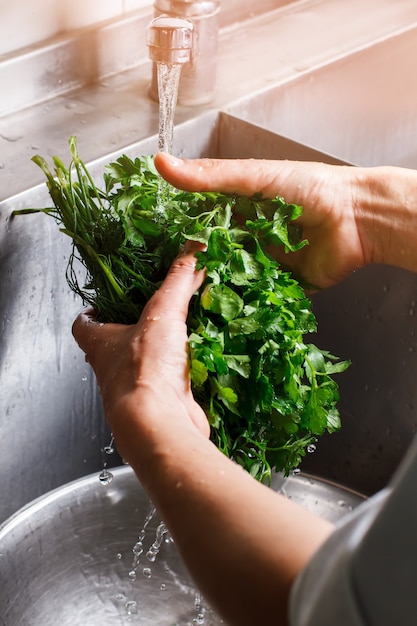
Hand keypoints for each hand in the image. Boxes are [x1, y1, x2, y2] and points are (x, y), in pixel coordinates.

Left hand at [72, 240, 332, 625]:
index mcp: (101, 345)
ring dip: (161, 349)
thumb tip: (192, 248)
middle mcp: (113, 369)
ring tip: (183, 328)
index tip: (107, 298)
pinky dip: (184, 370)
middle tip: (154, 309)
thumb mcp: (163, 313)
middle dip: (135, 327)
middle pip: (116, 344)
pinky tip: (202, 358)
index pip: (84, 324)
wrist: (161, 424)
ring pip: (145, 364)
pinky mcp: (162, 403)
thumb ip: (178, 280)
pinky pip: (171, 381)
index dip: (93, 310)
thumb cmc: (145, 372)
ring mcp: (137, 389)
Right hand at [155, 155, 416, 287]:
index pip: (202, 221)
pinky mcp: (280, 285)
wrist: (357, 218)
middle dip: (197, 266)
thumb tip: (161, 164)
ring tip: (188, 302)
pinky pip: (256, 298)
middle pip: (215, 254)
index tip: (153, 243)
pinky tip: (220, 316)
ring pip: (231, 279)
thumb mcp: (254, 177)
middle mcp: (250, 236)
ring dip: (217, 288)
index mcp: (241, 208)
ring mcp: (264, 263)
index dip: (181, 230)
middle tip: (169, 279)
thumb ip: (210, 177)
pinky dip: (243, 305)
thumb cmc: (310, 189)